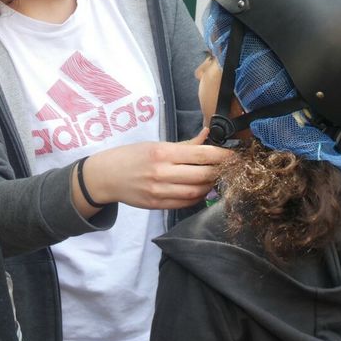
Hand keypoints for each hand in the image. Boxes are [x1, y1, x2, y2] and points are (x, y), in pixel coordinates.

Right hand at [72, 135, 233, 213]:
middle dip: (221, 172)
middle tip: (230, 169)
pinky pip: (185, 203)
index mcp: (162, 153)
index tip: (235, 156)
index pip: (201, 154)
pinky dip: (198, 197)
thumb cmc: (130, 156)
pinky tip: (201, 190)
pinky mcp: (157, 204)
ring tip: (216, 179)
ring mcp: (159, 191)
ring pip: (196, 192)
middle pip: (202, 175)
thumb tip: (207, 136)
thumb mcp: (155, 144)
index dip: (222, 156)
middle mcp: (161, 172)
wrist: (105, 177)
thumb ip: (184, 145)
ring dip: (211, 186)